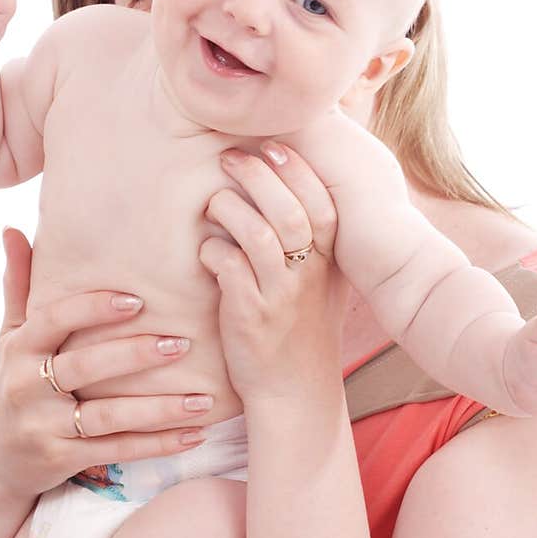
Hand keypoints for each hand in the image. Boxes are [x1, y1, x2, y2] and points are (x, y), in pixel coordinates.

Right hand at [0, 228, 216, 497]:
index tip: (137, 300)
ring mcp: (43, 427)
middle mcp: (27, 387)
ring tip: (203, 399)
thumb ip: (18, 288)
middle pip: (86, 367)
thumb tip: (11, 229)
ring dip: (160, 409)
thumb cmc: (12, 389)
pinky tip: (194, 434)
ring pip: (109, 416)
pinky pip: (117, 451)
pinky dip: (158, 445)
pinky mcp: (61, 460)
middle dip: (136, 355)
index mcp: (19, 349)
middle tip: (183, 343)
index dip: (93, 308)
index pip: (54, 320)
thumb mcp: (8, 340)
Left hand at [199, 142, 346, 404]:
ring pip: (255, 234)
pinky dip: (211, 251)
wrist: (295, 390)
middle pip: (287, 210)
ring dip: (228, 209)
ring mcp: (279, 295)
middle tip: (229, 158)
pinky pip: (226, 267)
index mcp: (330, 262)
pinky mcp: (249, 315)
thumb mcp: (324, 283)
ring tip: (213, 205)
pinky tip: (207, 254)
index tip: (273, 147)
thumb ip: (316, 240)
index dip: (297, 170)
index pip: (322, 204)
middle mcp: (308, 275)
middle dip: (256, 175)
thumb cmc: (303, 327)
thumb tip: (291, 186)